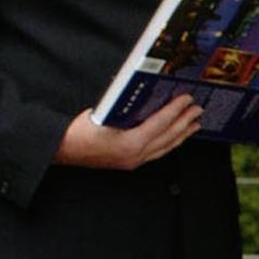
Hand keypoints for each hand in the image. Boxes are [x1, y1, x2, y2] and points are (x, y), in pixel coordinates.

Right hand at [53, 99, 200, 169]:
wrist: (60, 150)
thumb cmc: (77, 131)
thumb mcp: (103, 112)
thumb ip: (126, 107)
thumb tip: (145, 95)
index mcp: (130, 143)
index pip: (161, 124)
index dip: (176, 110)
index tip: (187, 100)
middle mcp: (136, 155)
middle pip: (168, 137)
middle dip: (185, 122)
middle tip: (197, 109)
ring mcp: (134, 162)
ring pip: (165, 147)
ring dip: (181, 134)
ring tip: (194, 124)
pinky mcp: (130, 163)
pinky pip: (156, 153)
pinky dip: (168, 142)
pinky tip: (174, 136)